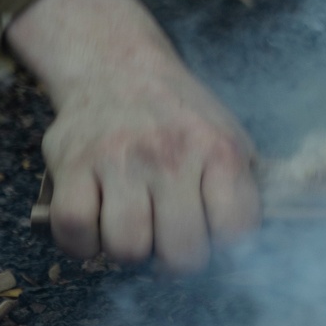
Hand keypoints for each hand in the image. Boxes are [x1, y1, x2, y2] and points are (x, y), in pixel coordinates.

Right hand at [7, 0, 259, 269]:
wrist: (117, 65)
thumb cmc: (179, 115)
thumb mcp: (228, 136)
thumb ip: (243, 188)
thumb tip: (253, 249)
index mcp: (218, 149)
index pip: (235, 231)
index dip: (222, 246)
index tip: (209, 234)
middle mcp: (171, 153)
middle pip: (181, 252)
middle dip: (175, 260)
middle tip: (167, 238)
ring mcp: (119, 158)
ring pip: (127, 247)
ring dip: (128, 251)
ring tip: (132, 228)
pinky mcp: (72, 163)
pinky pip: (74, 231)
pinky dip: (82, 242)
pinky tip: (96, 224)